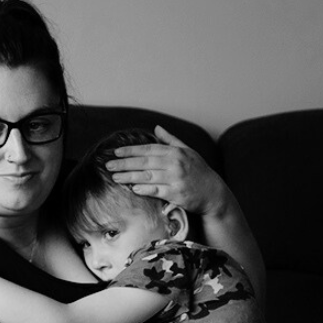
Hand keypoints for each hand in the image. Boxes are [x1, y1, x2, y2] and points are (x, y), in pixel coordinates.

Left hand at [104, 125, 226, 216]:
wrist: (213, 193)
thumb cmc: (199, 171)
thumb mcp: (188, 151)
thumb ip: (171, 140)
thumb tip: (156, 128)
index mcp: (176, 152)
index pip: (149, 149)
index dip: (131, 150)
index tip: (116, 152)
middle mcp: (175, 164)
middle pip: (144, 162)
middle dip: (125, 163)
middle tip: (109, 165)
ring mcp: (175, 179)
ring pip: (147, 176)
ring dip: (129, 177)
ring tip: (115, 177)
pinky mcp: (176, 194)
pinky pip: (156, 190)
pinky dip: (144, 189)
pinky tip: (133, 188)